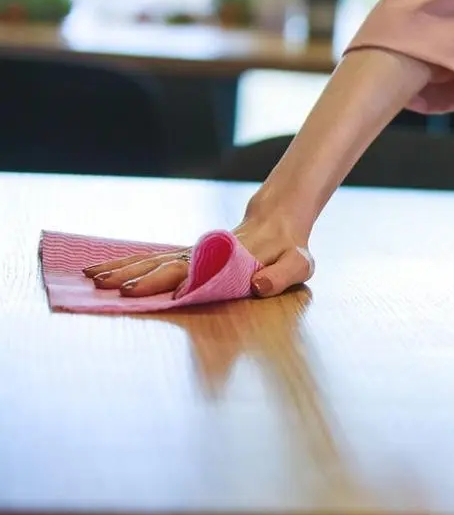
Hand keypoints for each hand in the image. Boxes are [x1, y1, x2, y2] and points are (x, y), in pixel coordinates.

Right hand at [83, 211, 313, 298]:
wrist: (279, 222)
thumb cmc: (291, 251)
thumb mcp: (298, 265)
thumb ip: (282, 275)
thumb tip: (257, 285)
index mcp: (230, 261)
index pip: (198, 273)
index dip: (175, 282)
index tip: (148, 291)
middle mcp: (205, 255)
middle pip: (168, 265)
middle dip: (140, 277)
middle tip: (111, 289)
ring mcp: (193, 253)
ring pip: (154, 259)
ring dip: (124, 269)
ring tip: (93, 277)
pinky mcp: (186, 255)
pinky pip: (154, 258)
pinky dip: (128, 263)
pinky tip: (103, 268)